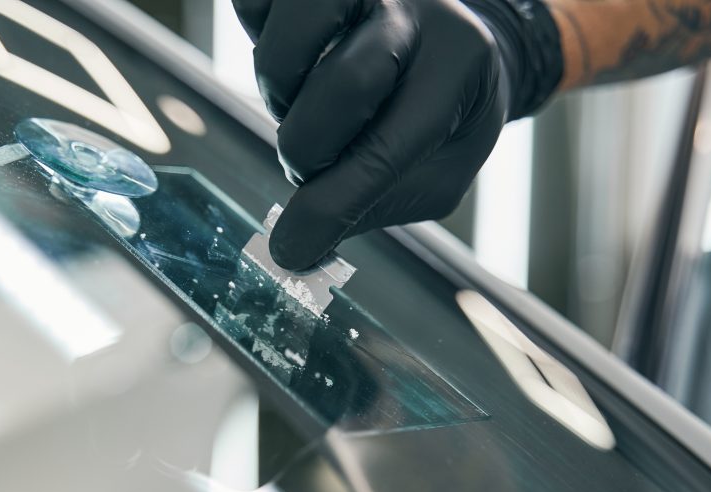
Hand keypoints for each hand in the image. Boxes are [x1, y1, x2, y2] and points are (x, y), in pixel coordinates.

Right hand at [234, 0, 511, 269]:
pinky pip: (251, 4)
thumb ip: (373, 206)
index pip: (387, 148)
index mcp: (459, 65)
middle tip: (312, 165)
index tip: (291, 247)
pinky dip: (255, 38)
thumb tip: (294, 249)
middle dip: (307, 151)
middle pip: (339, 88)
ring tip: (303, 105)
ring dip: (277, 97)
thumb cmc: (443, 116)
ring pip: (286, 46)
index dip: (330, 207)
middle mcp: (413, 9)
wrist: (447, 39)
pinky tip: (293, 58)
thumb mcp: (436, 172)